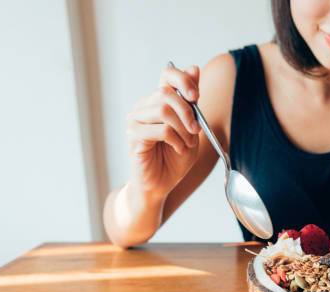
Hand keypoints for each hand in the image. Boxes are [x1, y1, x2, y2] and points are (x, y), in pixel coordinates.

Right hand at [125, 64, 201, 196]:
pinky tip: (178, 149)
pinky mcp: (134, 136)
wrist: (161, 185)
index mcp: (158, 101)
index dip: (183, 79)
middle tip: (195, 131)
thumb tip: (194, 68)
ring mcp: (136, 120)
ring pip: (163, 111)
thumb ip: (192, 102)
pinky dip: (176, 140)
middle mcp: (144, 106)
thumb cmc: (175, 158)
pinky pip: (161, 130)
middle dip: (188, 112)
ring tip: (187, 144)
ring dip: (183, 130)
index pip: (167, 74)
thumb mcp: (191, 128)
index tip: (196, 96)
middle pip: (167, 93)